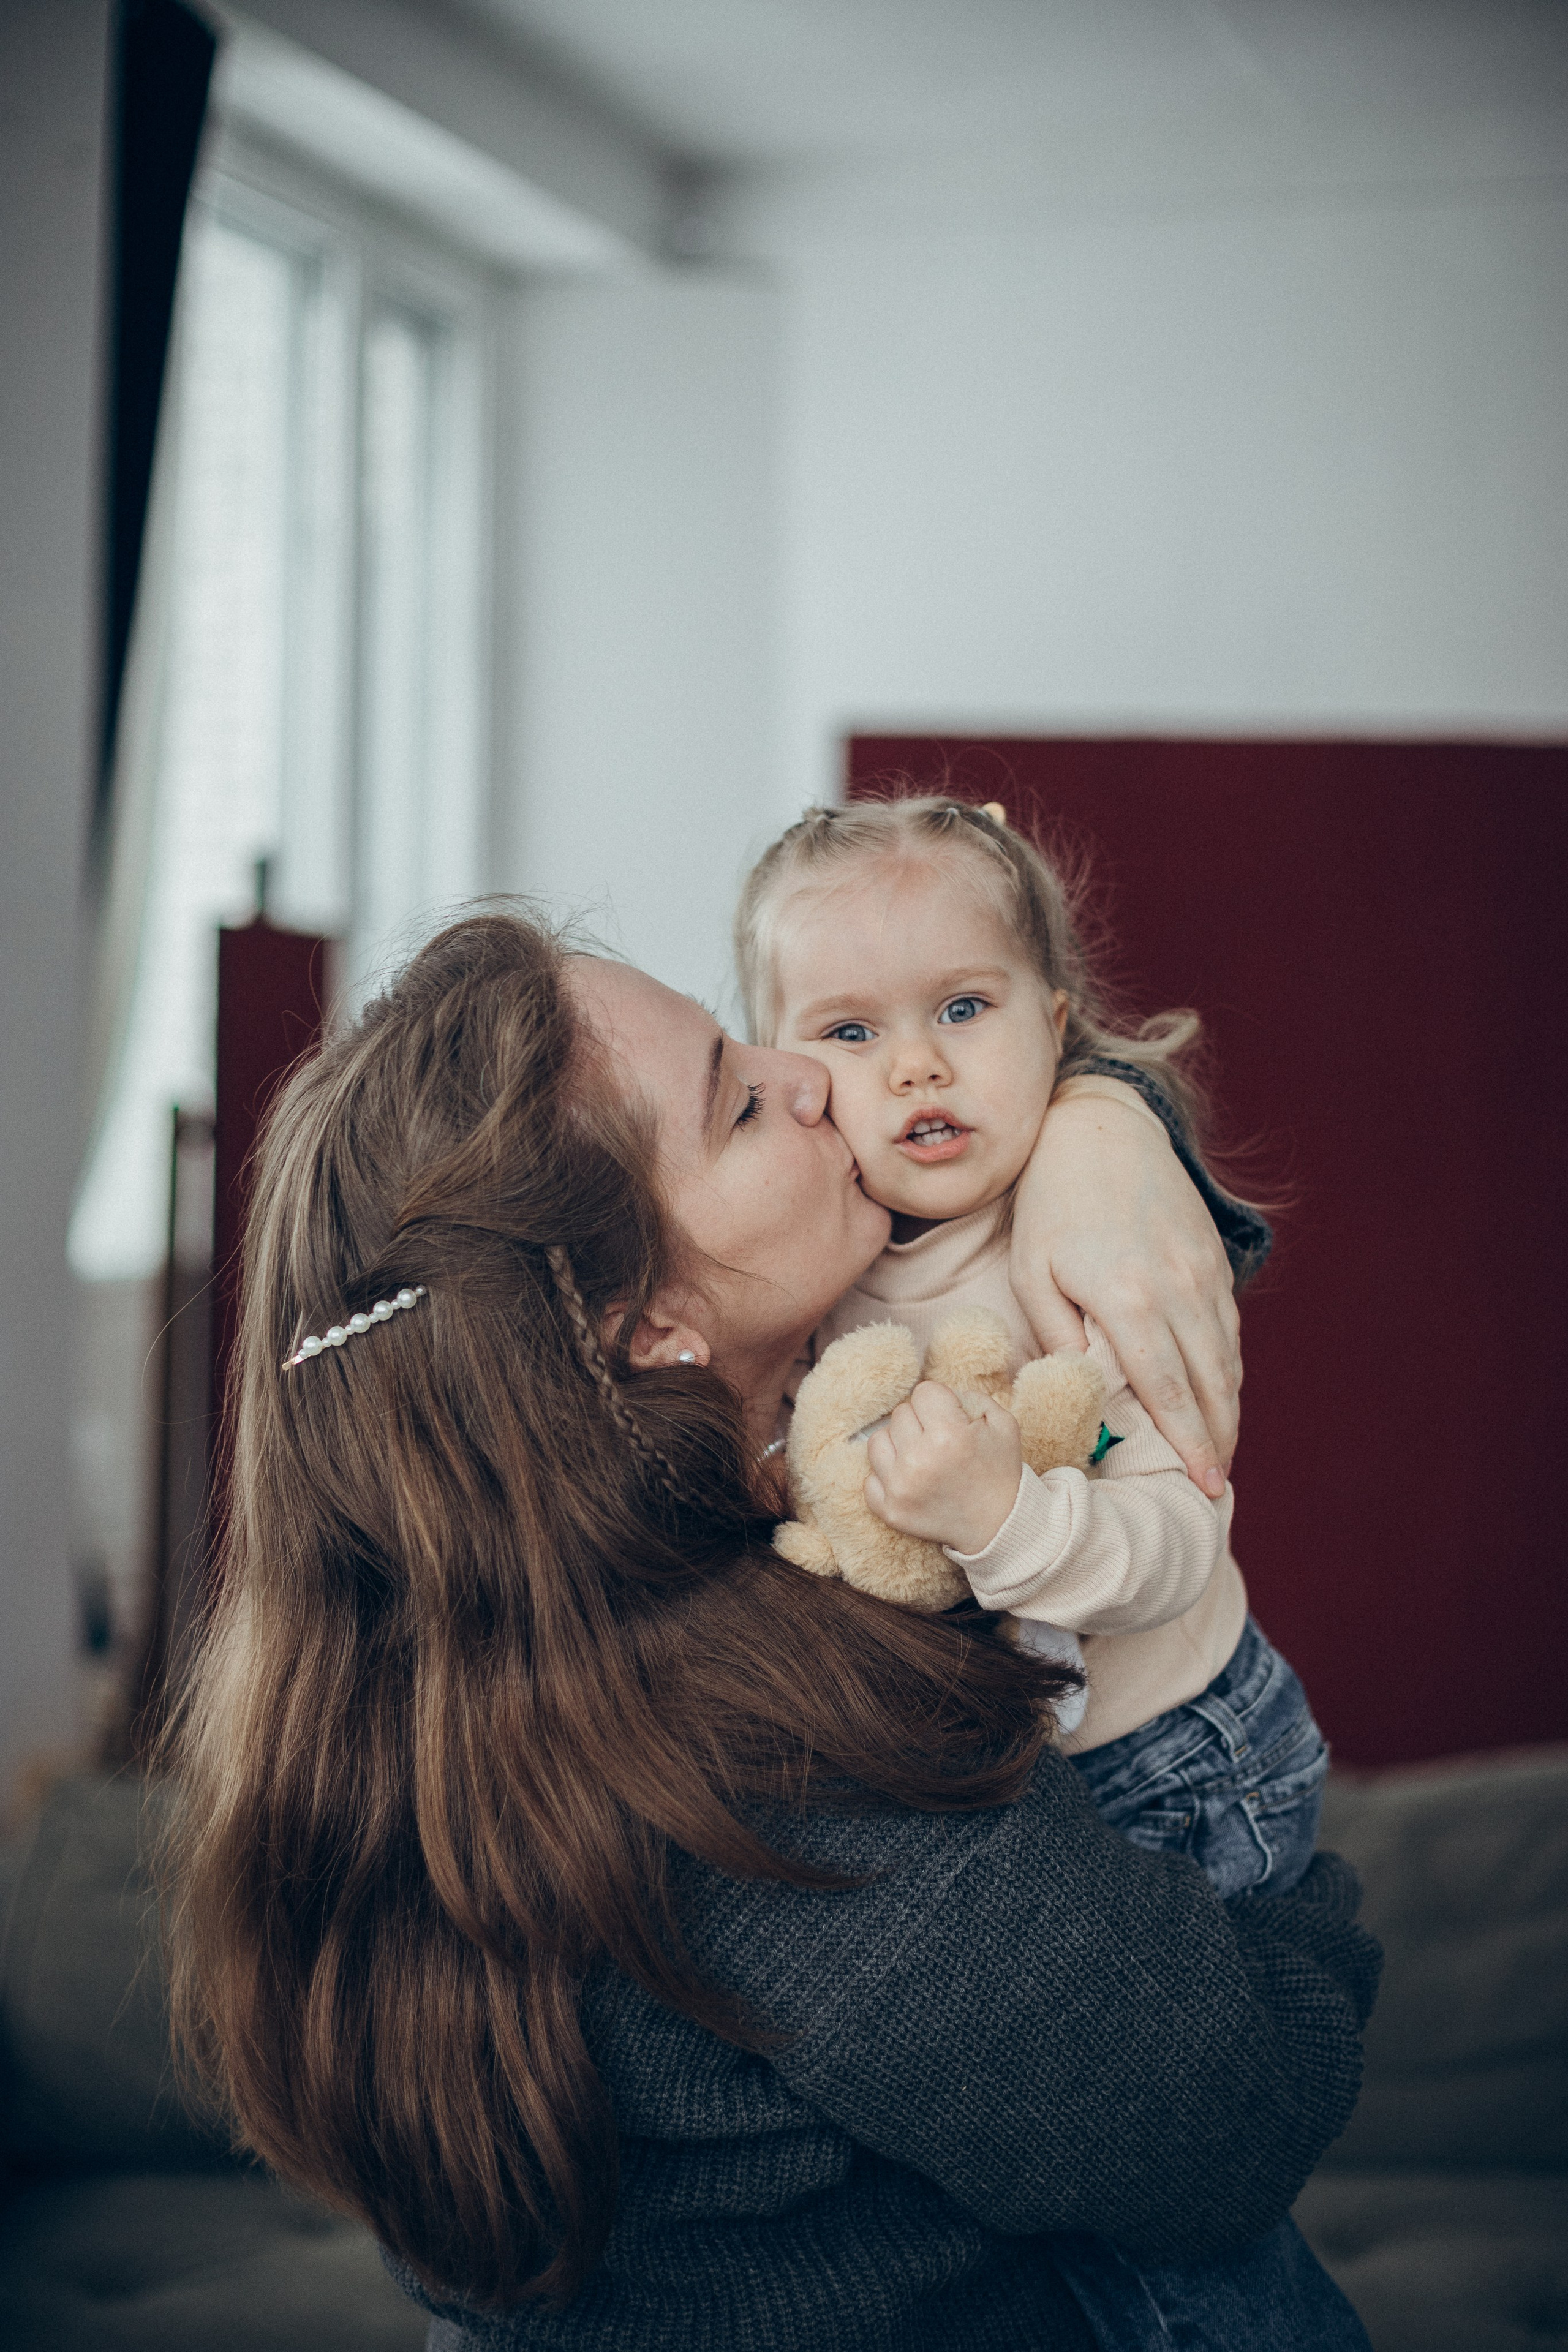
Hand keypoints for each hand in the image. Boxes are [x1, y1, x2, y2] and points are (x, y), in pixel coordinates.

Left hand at [863, 1381, 1023, 1555]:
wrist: (999, 1525)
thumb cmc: (999, 1470)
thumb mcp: (1003, 1423)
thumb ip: (970, 1396)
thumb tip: (937, 1395)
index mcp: (949, 1435)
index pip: (923, 1392)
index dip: (940, 1402)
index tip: (952, 1420)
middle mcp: (919, 1460)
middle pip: (900, 1414)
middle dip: (921, 1422)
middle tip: (941, 1442)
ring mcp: (900, 1487)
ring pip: (877, 1440)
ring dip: (899, 1444)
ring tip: (922, 1457)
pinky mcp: (889, 1510)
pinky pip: (869, 1476)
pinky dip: (887, 1476)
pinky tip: (911, 1479)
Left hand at [1010, 1081, 1239, 1495]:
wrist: (1100, 1129)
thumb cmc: (1051, 1204)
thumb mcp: (1033, 1272)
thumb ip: (1059, 1337)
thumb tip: (1084, 1392)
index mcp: (1127, 1298)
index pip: (1168, 1391)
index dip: (1188, 1443)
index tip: (1201, 1484)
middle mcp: (1177, 1288)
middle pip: (1211, 1384)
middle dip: (1217, 1440)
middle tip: (1215, 1488)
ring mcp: (1202, 1271)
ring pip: (1227, 1357)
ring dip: (1228, 1408)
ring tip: (1219, 1451)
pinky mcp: (1212, 1257)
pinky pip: (1227, 1326)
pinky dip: (1228, 1366)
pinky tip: (1219, 1393)